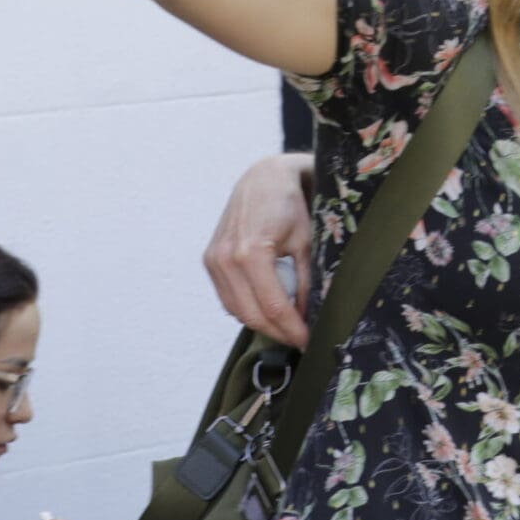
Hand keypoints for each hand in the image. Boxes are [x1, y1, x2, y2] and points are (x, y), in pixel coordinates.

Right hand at [204, 152, 316, 347]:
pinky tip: (267, 309)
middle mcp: (225, 259)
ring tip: (287, 328)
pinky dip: (247, 308)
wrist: (263, 178)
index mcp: (251, 253)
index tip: (309, 341)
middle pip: (252, 314)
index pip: (274, 307)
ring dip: (262, 324)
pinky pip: (228, 297)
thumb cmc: (290, 205)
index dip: (293, 329)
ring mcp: (213, 260)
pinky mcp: (209, 260)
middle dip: (278, 332)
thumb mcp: (306, 243)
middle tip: (301, 340)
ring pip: (237, 310)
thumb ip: (304, 282)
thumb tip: (308, 317)